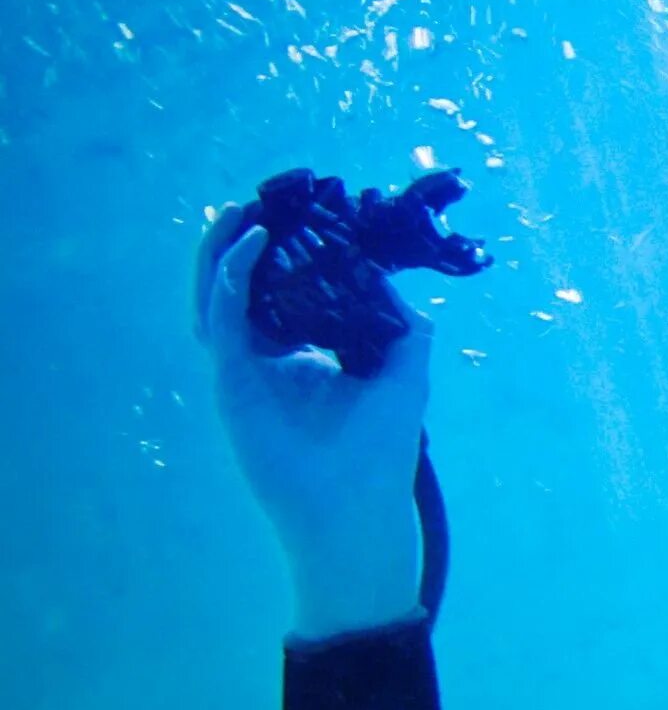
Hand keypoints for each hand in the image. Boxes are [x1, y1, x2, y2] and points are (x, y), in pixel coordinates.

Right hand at [195, 204, 427, 639]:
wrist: (356, 507)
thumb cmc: (381, 449)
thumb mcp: (406, 372)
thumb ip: (403, 323)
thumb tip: (389, 278)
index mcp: (306, 358)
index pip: (287, 294)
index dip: (291, 255)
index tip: (305, 216)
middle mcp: (271, 361)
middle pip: (245, 290)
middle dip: (246, 244)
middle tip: (261, 202)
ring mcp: (247, 371)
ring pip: (220, 298)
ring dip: (224, 251)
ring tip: (241, 210)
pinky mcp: (233, 382)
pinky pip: (224, 318)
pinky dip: (232, 277)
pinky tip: (254, 242)